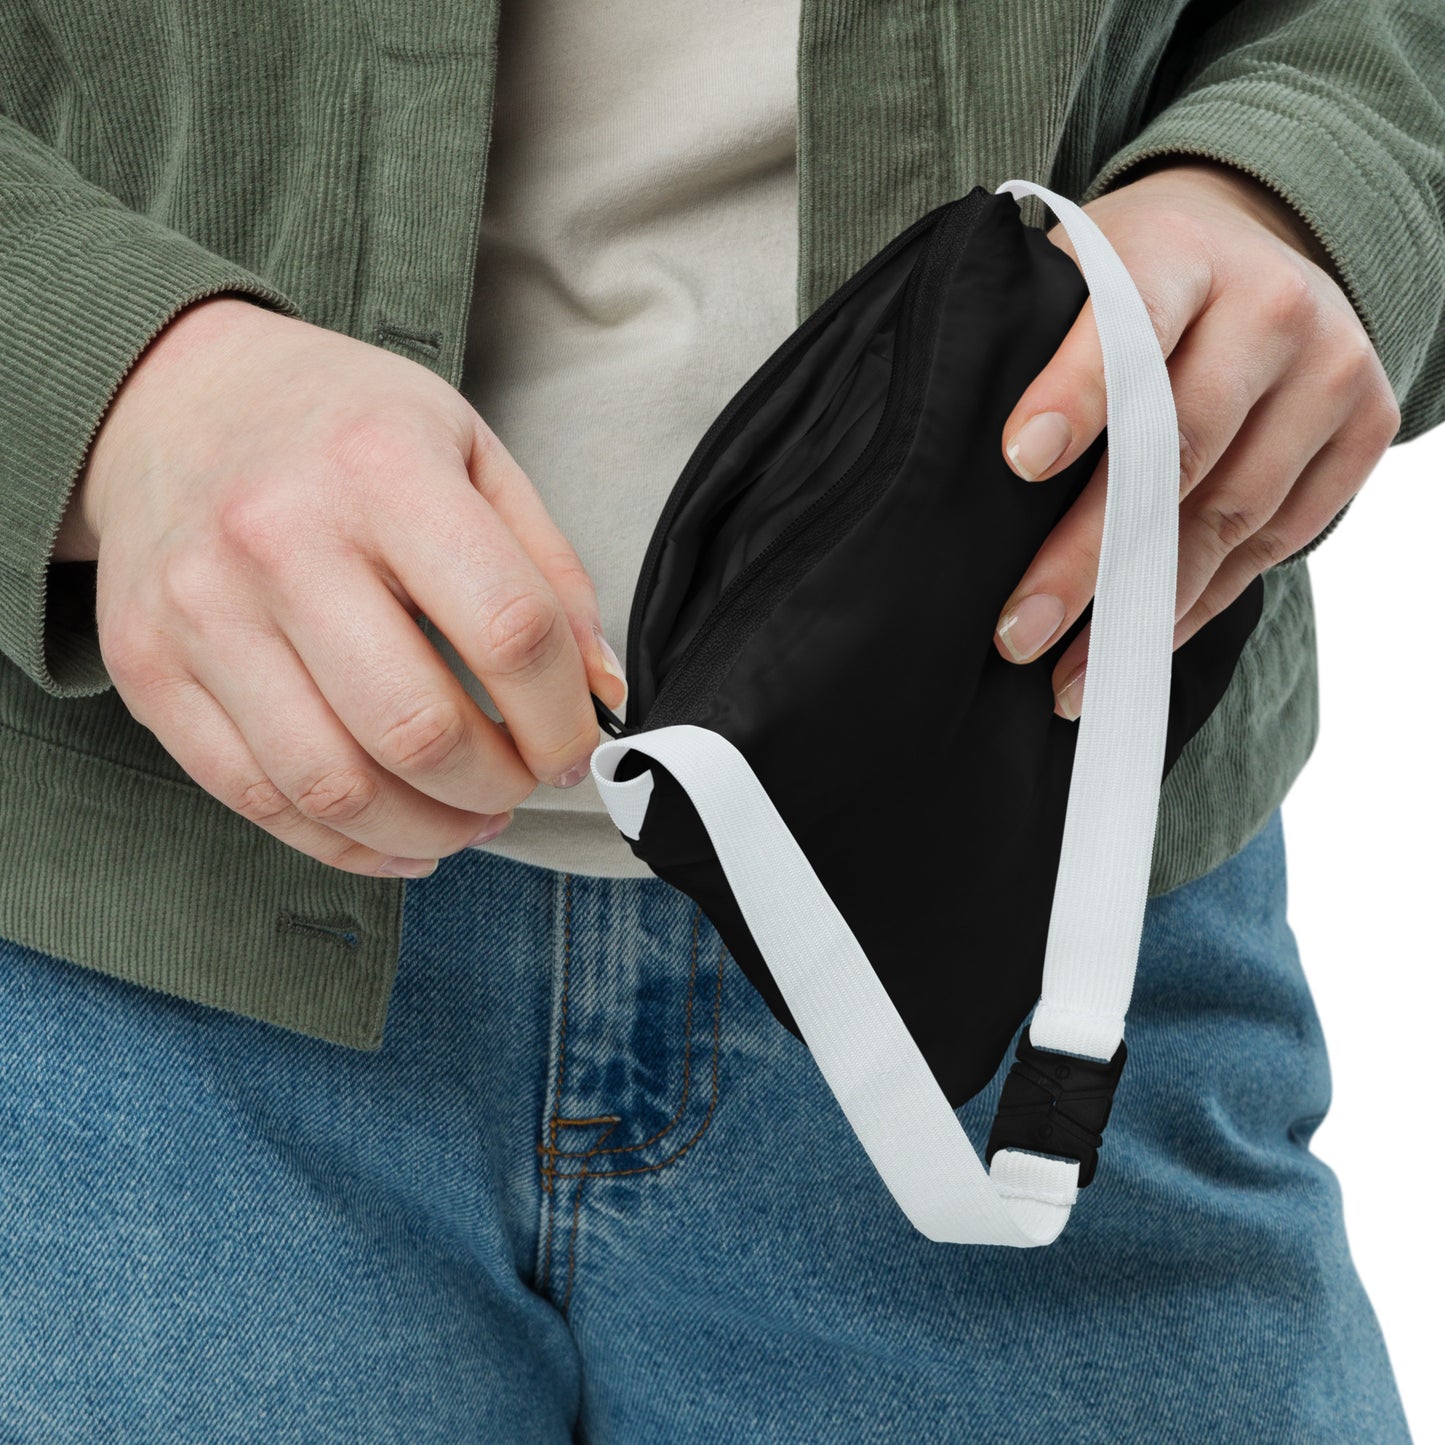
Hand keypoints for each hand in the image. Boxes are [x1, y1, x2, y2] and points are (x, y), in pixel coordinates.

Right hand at [59, 296, 627, 876]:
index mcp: (381, 468)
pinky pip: (253, 798)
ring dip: (427, 830)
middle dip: (496, 785)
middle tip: (520, 782)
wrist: (171, 398)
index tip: (574, 743)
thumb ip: (550, 572)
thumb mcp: (472, 452)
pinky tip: (397, 834)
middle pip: (417, 728)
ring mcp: (201, 611)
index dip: (562, 716)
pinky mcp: (147, 668)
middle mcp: (279, 537)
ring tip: (468, 818)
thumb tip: (601, 693)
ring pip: (332, 785)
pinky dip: (344, 843)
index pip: (508, 629)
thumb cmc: (341, 428)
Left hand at [992, 158, 1400, 717]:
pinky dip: (1201, 601)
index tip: (1019, 462)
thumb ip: (1035, 350)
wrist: (1248, 248)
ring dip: (1143, 605)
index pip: (1128, 324)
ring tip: (1069, 670)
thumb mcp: (1077, 281)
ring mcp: (1330, 367)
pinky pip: (1275, 540)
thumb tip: (965, 482)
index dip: (1076, 393)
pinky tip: (1140, 640)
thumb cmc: (1130, 286)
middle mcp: (1270, 303)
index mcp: (1178, 254)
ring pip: (1229, 514)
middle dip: (1090, 555)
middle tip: (1019, 631)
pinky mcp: (1364, 427)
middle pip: (1178, 447)